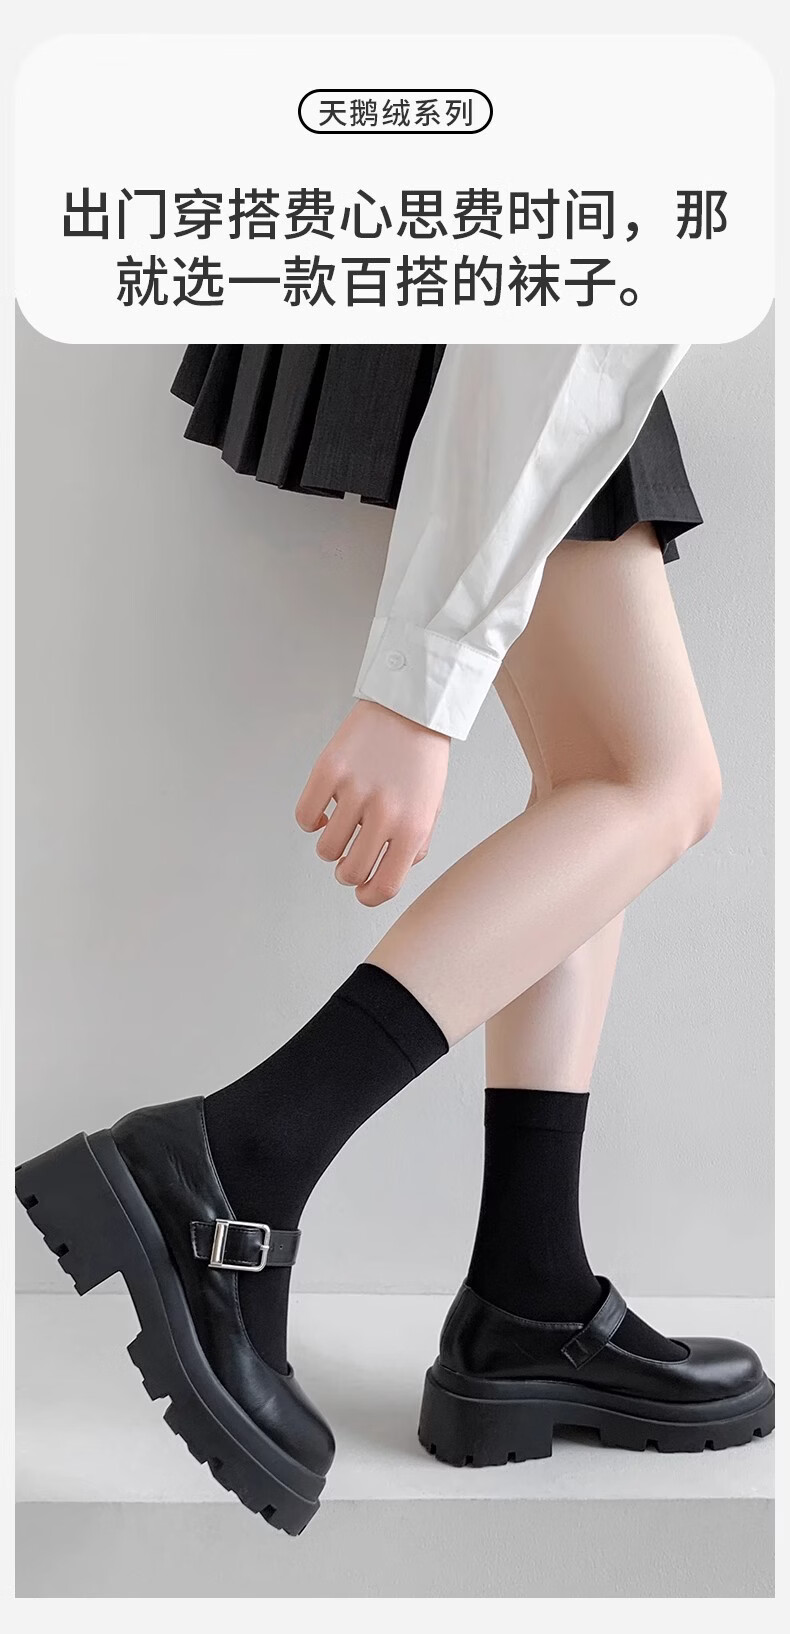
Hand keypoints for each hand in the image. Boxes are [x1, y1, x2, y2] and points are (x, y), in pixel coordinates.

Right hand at [295, 700, 449, 905]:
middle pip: (350, 872)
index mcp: (413, 827)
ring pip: (325, 849)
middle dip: (346, 872)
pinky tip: (325, 810)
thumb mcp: (431, 808)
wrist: (410, 708)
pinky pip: (305, 817)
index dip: (369, 897)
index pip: (384, 886)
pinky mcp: (329, 770)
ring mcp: (354, 791)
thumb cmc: (422, 759)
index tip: (362, 892)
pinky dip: (311, 820)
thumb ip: (414, 846)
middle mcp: (384, 813)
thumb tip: (387, 874)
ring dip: (329, 845)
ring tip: (340, 826)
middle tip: (348, 858)